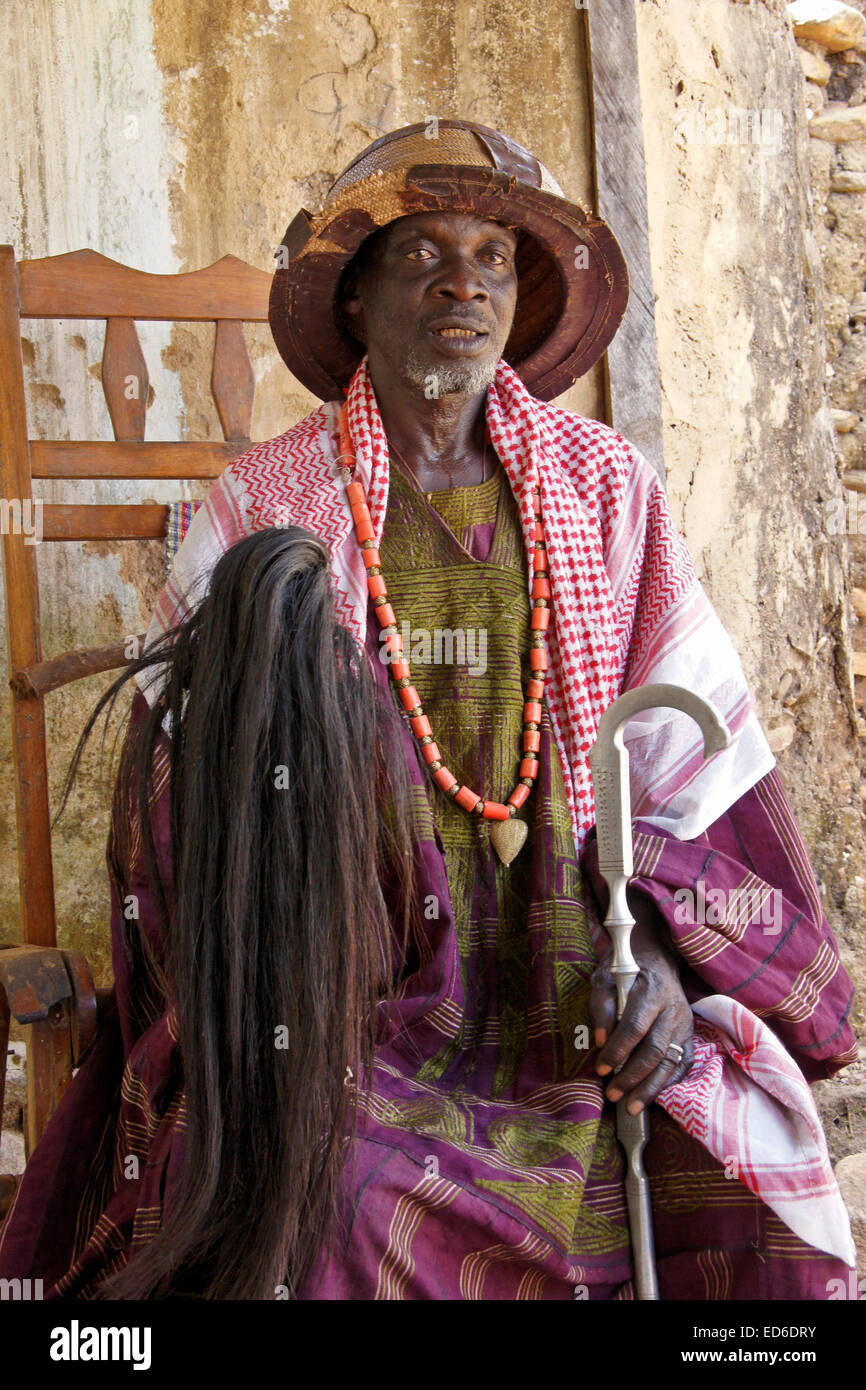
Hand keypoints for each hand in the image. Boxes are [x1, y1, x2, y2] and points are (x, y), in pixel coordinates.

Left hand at [590, 892, 693, 1114]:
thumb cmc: (625, 970)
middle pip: (656, 1050)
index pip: (636, 1027)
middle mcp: (673, 1008)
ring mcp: (685, 1023)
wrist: (656, 958)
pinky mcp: (690, 1034)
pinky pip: (683, 1063)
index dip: (618, 1050)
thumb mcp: (604, 977)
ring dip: (651, 1088)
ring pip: (671, 1061)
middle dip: (633, 1077)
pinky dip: (670, 1082)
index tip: (601, 1068)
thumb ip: (601, 1007)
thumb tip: (599, 1042)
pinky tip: (654, 1095)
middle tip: (613, 1094)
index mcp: (652, 990)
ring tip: (632, 1107)